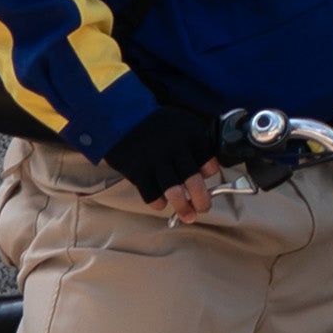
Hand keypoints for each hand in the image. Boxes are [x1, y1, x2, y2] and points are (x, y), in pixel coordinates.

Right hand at [103, 110, 222, 215]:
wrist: (123, 117)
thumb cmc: (157, 125)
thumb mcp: (183, 124)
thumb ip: (197, 144)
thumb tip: (207, 171)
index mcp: (192, 136)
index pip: (210, 164)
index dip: (209, 174)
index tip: (207, 179)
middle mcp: (176, 149)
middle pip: (195, 183)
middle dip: (202, 201)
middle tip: (203, 208)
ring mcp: (156, 161)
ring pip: (175, 194)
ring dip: (183, 208)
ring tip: (187, 215)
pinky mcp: (138, 171)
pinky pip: (153, 196)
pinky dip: (159, 203)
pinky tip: (161, 202)